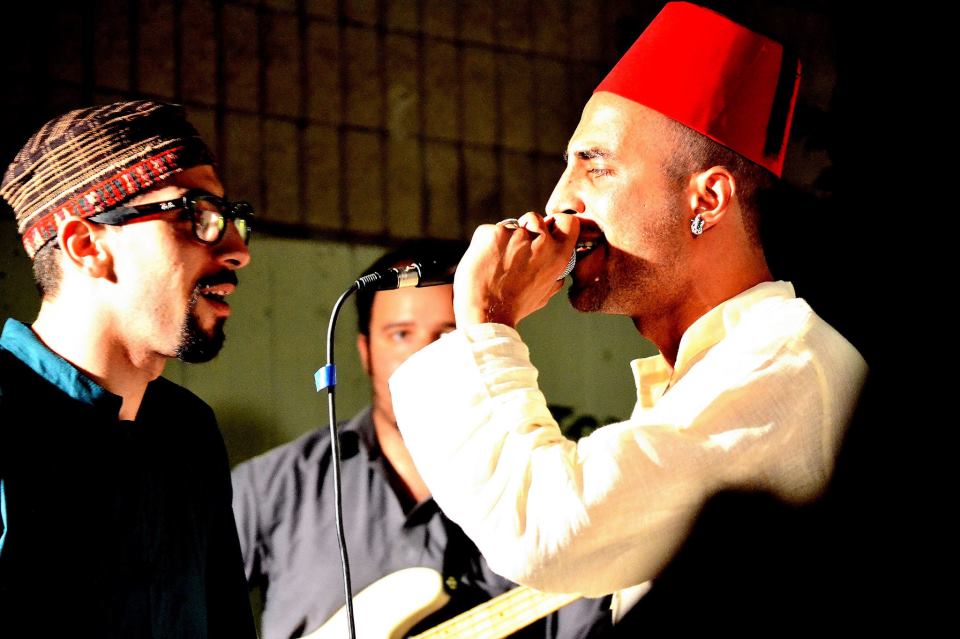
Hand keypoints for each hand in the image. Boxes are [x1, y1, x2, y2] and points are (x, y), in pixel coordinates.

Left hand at [454, 212, 579, 327]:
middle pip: (535, 218)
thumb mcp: (545, 293)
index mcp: (558, 257)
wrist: (487, 314)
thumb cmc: (515, 307)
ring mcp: (517, 235)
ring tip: (496, 263)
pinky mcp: (494, 233)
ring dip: (503, 239)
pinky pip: (489, 231)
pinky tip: (483, 262)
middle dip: (526, 228)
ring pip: (510, 226)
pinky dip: (484, 244)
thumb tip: (558, 269)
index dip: (555, 223)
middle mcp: (541, 242)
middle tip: (514, 248)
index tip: (545, 230)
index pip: (568, 222)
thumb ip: (553, 274)